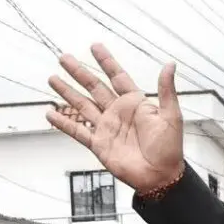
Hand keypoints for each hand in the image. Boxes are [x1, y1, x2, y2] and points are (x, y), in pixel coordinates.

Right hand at [48, 44, 184, 192]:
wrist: (160, 176)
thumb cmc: (169, 148)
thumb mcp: (171, 115)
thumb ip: (166, 90)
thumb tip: (170, 65)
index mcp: (135, 104)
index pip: (117, 77)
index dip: (106, 62)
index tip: (95, 47)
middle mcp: (118, 113)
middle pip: (94, 87)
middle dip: (79, 72)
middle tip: (63, 58)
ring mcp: (107, 128)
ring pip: (82, 105)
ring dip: (67, 92)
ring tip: (53, 79)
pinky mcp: (99, 144)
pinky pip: (78, 131)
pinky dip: (64, 123)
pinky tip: (51, 113)